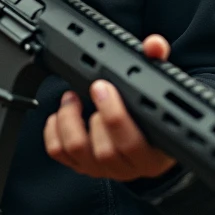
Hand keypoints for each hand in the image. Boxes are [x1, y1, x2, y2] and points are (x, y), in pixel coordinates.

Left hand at [42, 34, 176, 180]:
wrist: (147, 140)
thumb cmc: (153, 115)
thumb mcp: (160, 93)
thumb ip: (157, 65)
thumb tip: (154, 46)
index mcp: (152, 154)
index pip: (134, 144)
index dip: (115, 116)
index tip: (105, 87)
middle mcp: (127, 167)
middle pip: (106, 151)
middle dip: (96, 114)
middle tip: (95, 86)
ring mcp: (101, 168)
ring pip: (79, 150)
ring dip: (70, 120)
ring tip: (72, 97)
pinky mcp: (80, 165)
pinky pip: (59, 153)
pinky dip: (54, 131)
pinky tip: (61, 113)